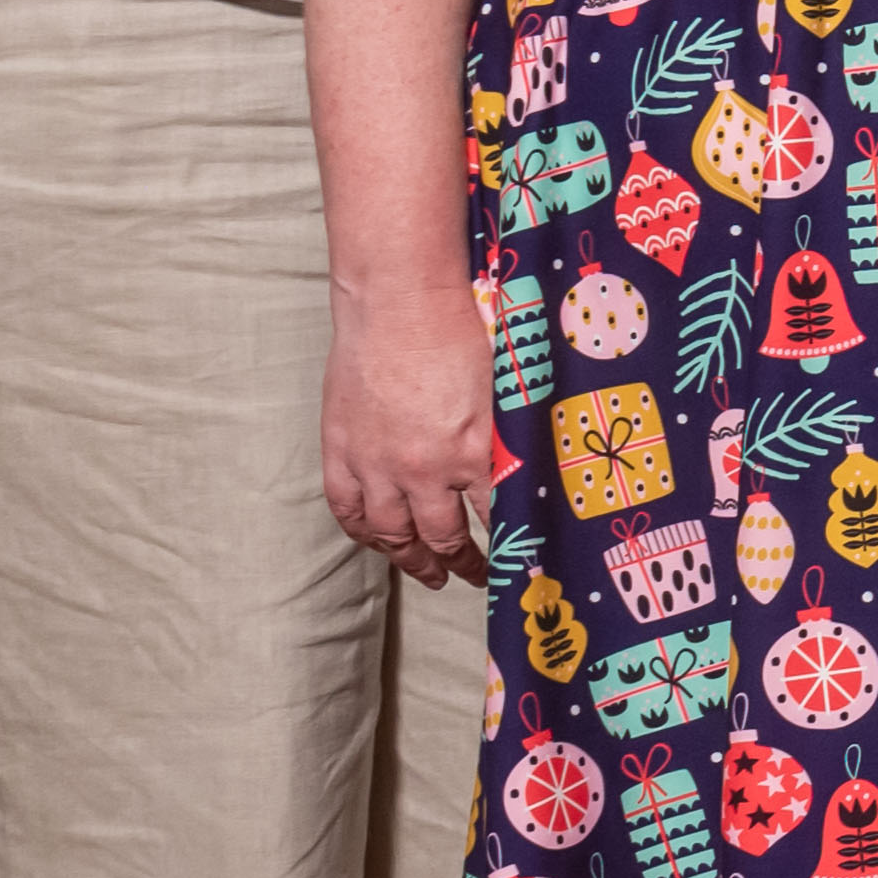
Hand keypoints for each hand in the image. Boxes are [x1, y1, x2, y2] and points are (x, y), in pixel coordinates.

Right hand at [319, 273, 512, 587]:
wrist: (399, 299)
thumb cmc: (462, 329)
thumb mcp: (507, 387)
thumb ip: (515, 434)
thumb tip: (537, 467)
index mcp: (473, 454)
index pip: (497, 519)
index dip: (511, 546)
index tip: (521, 564)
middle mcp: (423, 469)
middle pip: (443, 536)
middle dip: (461, 563)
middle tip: (474, 577)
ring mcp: (376, 462)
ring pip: (392, 532)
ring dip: (412, 559)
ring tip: (428, 575)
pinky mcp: (340, 447)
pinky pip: (347, 507)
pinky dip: (361, 531)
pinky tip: (376, 541)